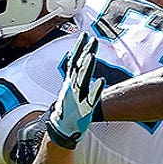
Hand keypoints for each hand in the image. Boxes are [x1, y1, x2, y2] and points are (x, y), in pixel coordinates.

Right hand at [46, 34, 102, 149]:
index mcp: (70, 81)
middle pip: (79, 66)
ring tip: (92, 55)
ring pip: (82, 79)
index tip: (85, 34)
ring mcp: (77, 97)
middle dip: (85, 52)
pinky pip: (90, 98)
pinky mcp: (84, 108)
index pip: (74, 60)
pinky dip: (95, 90)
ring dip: (86, 67)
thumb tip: (74, 57)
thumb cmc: (68, 107)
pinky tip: (102, 81)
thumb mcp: (69, 87)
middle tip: (93, 39)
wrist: (61, 128)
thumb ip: (74, 73)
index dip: (79, 47)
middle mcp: (72, 86)